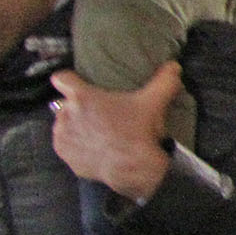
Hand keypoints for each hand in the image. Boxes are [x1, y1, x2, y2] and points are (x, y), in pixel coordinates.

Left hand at [48, 64, 176, 202]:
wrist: (133, 169)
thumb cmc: (138, 132)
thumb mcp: (154, 103)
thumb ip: (163, 81)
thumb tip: (174, 65)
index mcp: (81, 97)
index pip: (61, 79)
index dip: (70, 80)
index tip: (80, 85)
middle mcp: (64, 115)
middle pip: (66, 104)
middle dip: (79, 108)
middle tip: (101, 115)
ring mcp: (62, 136)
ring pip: (64, 125)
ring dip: (76, 126)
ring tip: (96, 133)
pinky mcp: (64, 154)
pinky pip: (66, 144)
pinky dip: (76, 145)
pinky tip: (93, 148)